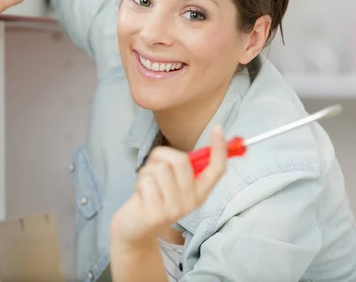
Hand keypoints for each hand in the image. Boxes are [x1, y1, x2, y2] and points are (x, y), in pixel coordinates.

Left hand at [111, 126, 227, 243]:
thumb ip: (183, 166)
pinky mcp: (155, 215)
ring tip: (147, 184)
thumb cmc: (154, 196)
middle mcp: (191, 201)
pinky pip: (146, 181)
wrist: (135, 228)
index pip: (217, 169)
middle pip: (181, 161)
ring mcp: (174, 210)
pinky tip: (140, 195)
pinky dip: (139, 182)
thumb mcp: (174, 182)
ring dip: (147, 171)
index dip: (219, 148)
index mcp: (200, 191)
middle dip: (162, 156)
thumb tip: (192, 147)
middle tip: (155, 166)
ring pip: (160, 169)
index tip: (218, 128)